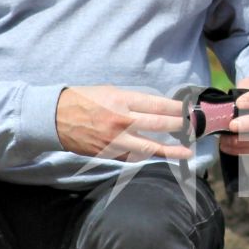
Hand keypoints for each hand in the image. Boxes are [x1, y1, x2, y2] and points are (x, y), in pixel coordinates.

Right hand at [56, 86, 190, 161]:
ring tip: (187, 151)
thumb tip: (154, 108)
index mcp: (121, 100)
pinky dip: (149, 157)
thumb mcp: (108, 91)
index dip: (176, 109)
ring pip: (150, 147)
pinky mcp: (109, 153)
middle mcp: (121, 120)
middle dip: (180, 126)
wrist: (54, 118)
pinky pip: (134, 157)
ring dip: (171, 149)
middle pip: (159, 125)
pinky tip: (162, 157)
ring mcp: (116, 140)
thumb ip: (131, 100)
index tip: (188, 110)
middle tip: (194, 127)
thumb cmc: (82, 99)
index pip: (157, 105)